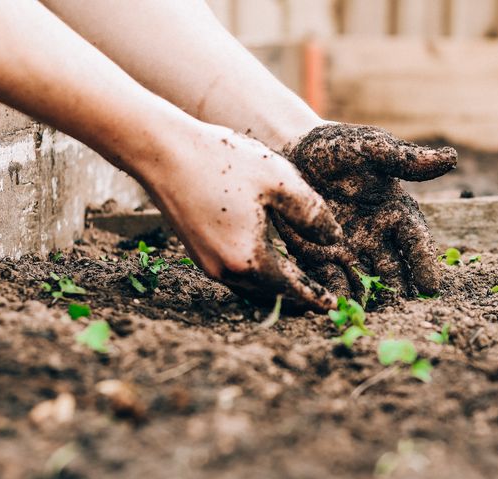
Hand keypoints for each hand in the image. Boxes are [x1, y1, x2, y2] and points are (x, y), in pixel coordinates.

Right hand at [142, 122, 341, 311]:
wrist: (163, 152)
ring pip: (250, 287)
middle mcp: (226, 270)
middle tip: (320, 300)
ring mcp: (207, 263)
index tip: (332, 306)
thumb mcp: (279, 180)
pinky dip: (256, 276)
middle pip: (270, 294)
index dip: (315, 297)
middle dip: (296, 298)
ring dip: (275, 289)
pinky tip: (266, 263)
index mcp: (249, 258)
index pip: (291, 288)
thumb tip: (334, 239)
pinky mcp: (197, 251)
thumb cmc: (223, 161)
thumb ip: (312, 213)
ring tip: (298, 285)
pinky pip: (235, 274)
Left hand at [276, 123, 456, 300]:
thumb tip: (451, 158)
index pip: (416, 242)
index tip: (431, 287)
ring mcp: (349, 249)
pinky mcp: (320, 256)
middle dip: (399, 291)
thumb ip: (405, 159)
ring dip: (370, 299)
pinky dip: (337, 294)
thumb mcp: (371, 148)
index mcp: (395, 212)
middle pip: (394, 270)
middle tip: (403, 312)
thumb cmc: (338, 147)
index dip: (424, 263)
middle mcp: (377, 236)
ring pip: (365, 281)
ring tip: (373, 318)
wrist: (293, 152)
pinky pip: (331, 280)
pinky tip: (338, 308)